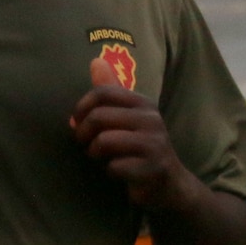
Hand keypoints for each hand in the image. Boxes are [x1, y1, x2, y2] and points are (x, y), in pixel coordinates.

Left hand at [72, 58, 195, 211]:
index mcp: (142, 103)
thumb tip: (96, 61)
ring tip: (103, 157)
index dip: (81, 108)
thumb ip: (110, 90)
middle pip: (98, 117)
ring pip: (104, 141)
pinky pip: (115, 166)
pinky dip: (110, 171)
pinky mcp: (153, 168)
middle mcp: (151, 119)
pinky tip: (120, 172)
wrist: (168, 183)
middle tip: (87, 144)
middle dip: (83, 134)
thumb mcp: (126, 115)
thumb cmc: (138, 146)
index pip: (101, 93)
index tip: (77, 122)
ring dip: (95, 153)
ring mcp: (155, 144)